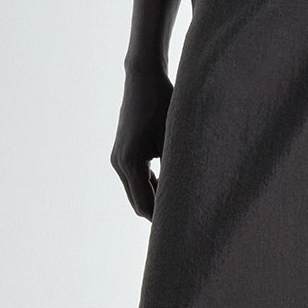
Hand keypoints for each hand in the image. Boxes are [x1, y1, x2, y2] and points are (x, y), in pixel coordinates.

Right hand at [112, 56, 173, 219]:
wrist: (143, 79)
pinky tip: (171, 187)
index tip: (183, 227)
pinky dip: (150, 187)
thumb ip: (177, 166)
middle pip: (139, 203)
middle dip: (159, 214)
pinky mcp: (122, 153)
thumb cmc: (163, 104)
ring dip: (155, 200)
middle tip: (185, 223)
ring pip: (137, 192)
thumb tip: (189, 195)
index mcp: (131, 162)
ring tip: (181, 208)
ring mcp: (118, 159)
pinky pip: (136, 180)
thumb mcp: (174, 136)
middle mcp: (119, 163)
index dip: (162, 219)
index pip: (145, 204)